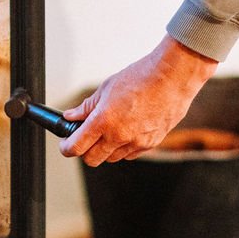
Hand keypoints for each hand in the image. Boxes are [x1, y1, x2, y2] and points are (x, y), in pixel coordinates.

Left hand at [59, 36, 217, 165]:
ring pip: (112, 158)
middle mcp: (120, 136)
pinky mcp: (151, 144)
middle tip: (84, 139)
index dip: (67, 148)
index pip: (77, 147)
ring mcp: (136, 142)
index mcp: (104, 121)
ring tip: (108, 130)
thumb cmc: (141, 78)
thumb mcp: (106, 88)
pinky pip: (130, 154)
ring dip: (105, 149)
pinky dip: (123, 148)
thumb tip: (71, 116)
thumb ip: (87, 107)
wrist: (172, 77)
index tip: (66, 145)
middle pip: (92, 159)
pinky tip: (125, 131)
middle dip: (84, 151)